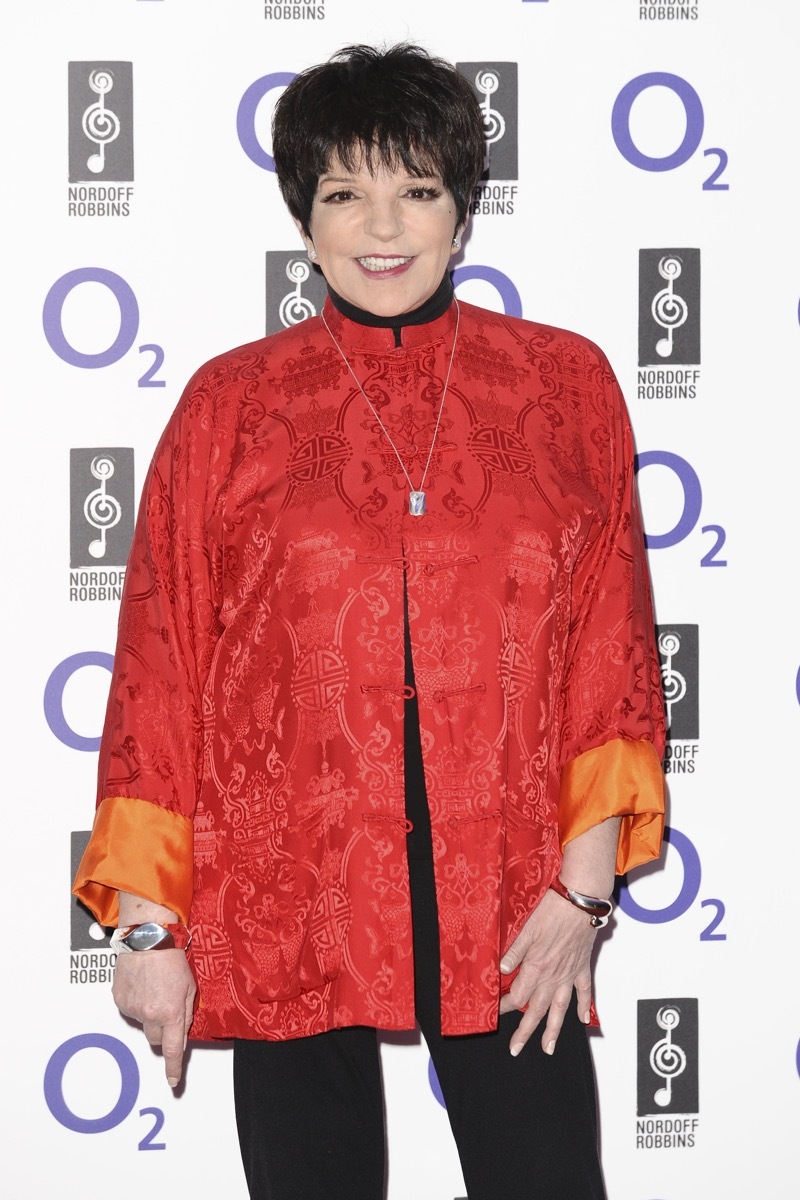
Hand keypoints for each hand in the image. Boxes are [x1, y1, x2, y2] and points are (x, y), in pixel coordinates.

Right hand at [113, 949, 195, 1086]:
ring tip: (154, 988)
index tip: (173, 1082)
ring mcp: (132, 1008)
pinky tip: (142, 984)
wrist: (147, 939)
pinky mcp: (120, 1000)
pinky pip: (130, 1010)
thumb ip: (186, 1013)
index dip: (173, 1068)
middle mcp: (150, 1014)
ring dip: (149, 1013)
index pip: (173, 1049)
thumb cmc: (172, 958)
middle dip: (162, 1030)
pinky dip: (137, 1002)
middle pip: (156, 1039)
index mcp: (171, 1012)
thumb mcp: (190, 986)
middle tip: (166, 1008)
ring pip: (142, 1024)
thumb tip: (181, 1033)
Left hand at [498, 888, 596, 1056]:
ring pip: (560, 1009)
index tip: (495, 1012)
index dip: (505, 1005)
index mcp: (537, 967)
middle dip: (525, 1031)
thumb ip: (514, 952)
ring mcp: (569, 974)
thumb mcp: (527, 929)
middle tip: (515, 1049)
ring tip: (548, 1048)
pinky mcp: (582, 967)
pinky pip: (584, 992)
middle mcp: (553, 976)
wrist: (581, 902)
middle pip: (536, 1009)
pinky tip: (582, 1020)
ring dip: (553, 1030)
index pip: (518, 995)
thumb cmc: (553, 911)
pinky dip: (584, 1007)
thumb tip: (501, 971)